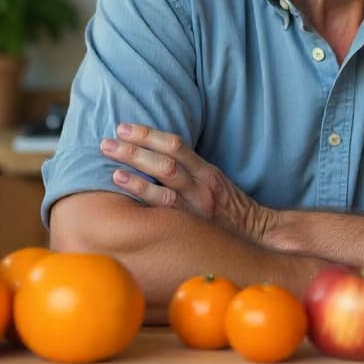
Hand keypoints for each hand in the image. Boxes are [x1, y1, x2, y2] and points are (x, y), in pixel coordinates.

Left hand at [100, 123, 276, 243]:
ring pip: (164, 187)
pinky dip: (142, 198)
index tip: (124, 127)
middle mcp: (202, 187)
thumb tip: (150, 154)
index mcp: (207, 171)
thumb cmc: (228, 208)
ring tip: (111, 166)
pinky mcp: (191, 228)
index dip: (148, 134)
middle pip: (165, 164)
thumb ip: (189, 169)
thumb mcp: (214, 182)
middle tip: (107, 142)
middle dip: (134, 151)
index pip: (176, 146)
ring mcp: (196, 209)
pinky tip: (122, 191)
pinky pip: (164, 212)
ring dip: (134, 175)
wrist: (256, 235)